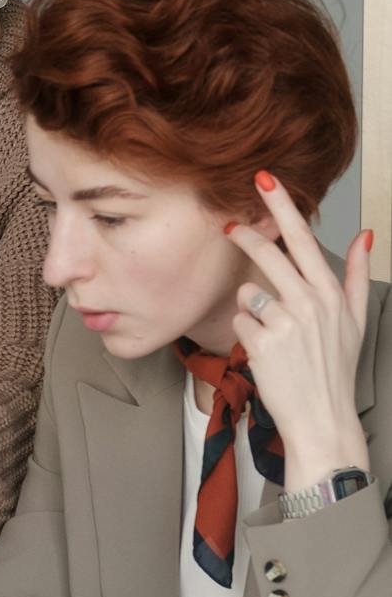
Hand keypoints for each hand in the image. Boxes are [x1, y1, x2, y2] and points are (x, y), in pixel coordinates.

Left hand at [227, 174, 370, 489]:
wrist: (322, 418)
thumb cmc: (335, 368)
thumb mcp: (355, 319)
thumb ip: (358, 274)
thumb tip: (366, 234)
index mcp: (331, 293)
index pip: (305, 239)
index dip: (283, 207)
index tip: (265, 178)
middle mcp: (311, 304)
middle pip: (270, 253)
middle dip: (247, 235)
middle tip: (230, 227)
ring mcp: (286, 323)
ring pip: (249, 290)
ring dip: (252, 306)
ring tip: (272, 332)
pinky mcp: (262, 344)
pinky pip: (240, 320)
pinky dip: (247, 333)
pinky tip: (264, 351)